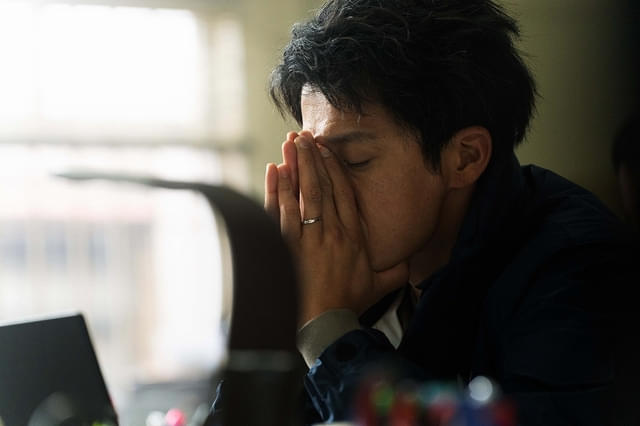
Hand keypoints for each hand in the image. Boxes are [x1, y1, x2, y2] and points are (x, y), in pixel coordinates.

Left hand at [267, 131, 407, 325]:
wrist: (325, 323)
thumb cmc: (349, 304)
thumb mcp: (379, 286)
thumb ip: (396, 271)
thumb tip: (410, 264)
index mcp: (353, 237)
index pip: (344, 194)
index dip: (335, 170)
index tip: (328, 151)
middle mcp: (331, 232)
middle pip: (321, 187)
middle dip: (313, 159)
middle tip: (305, 136)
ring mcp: (308, 238)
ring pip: (301, 194)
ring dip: (296, 167)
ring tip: (290, 144)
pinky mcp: (287, 247)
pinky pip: (281, 213)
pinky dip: (277, 191)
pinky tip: (274, 172)